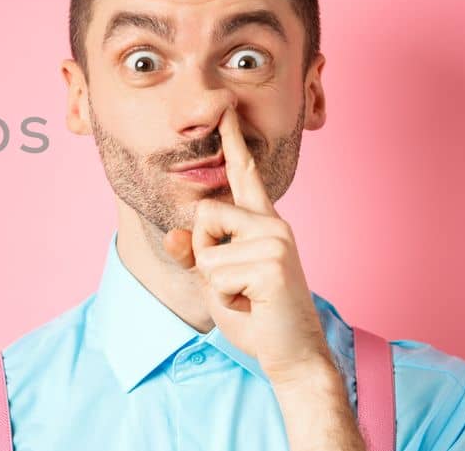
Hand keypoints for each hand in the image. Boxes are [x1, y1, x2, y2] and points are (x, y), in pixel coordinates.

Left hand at [164, 104, 332, 380]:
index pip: (245, 176)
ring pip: (205, 250)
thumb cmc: (256, 316)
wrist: (291, 354)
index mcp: (263, 223)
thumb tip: (173, 238)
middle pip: (203, 215)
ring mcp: (275, 241)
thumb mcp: (216, 281)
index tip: (227, 110)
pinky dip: (223, 298)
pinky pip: (214, 274)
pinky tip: (252, 305)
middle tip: (235, 285)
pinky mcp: (270, 263)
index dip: (234, 143)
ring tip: (245, 296)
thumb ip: (196, 254)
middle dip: (204, 256)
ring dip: (214, 282)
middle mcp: (272, 224)